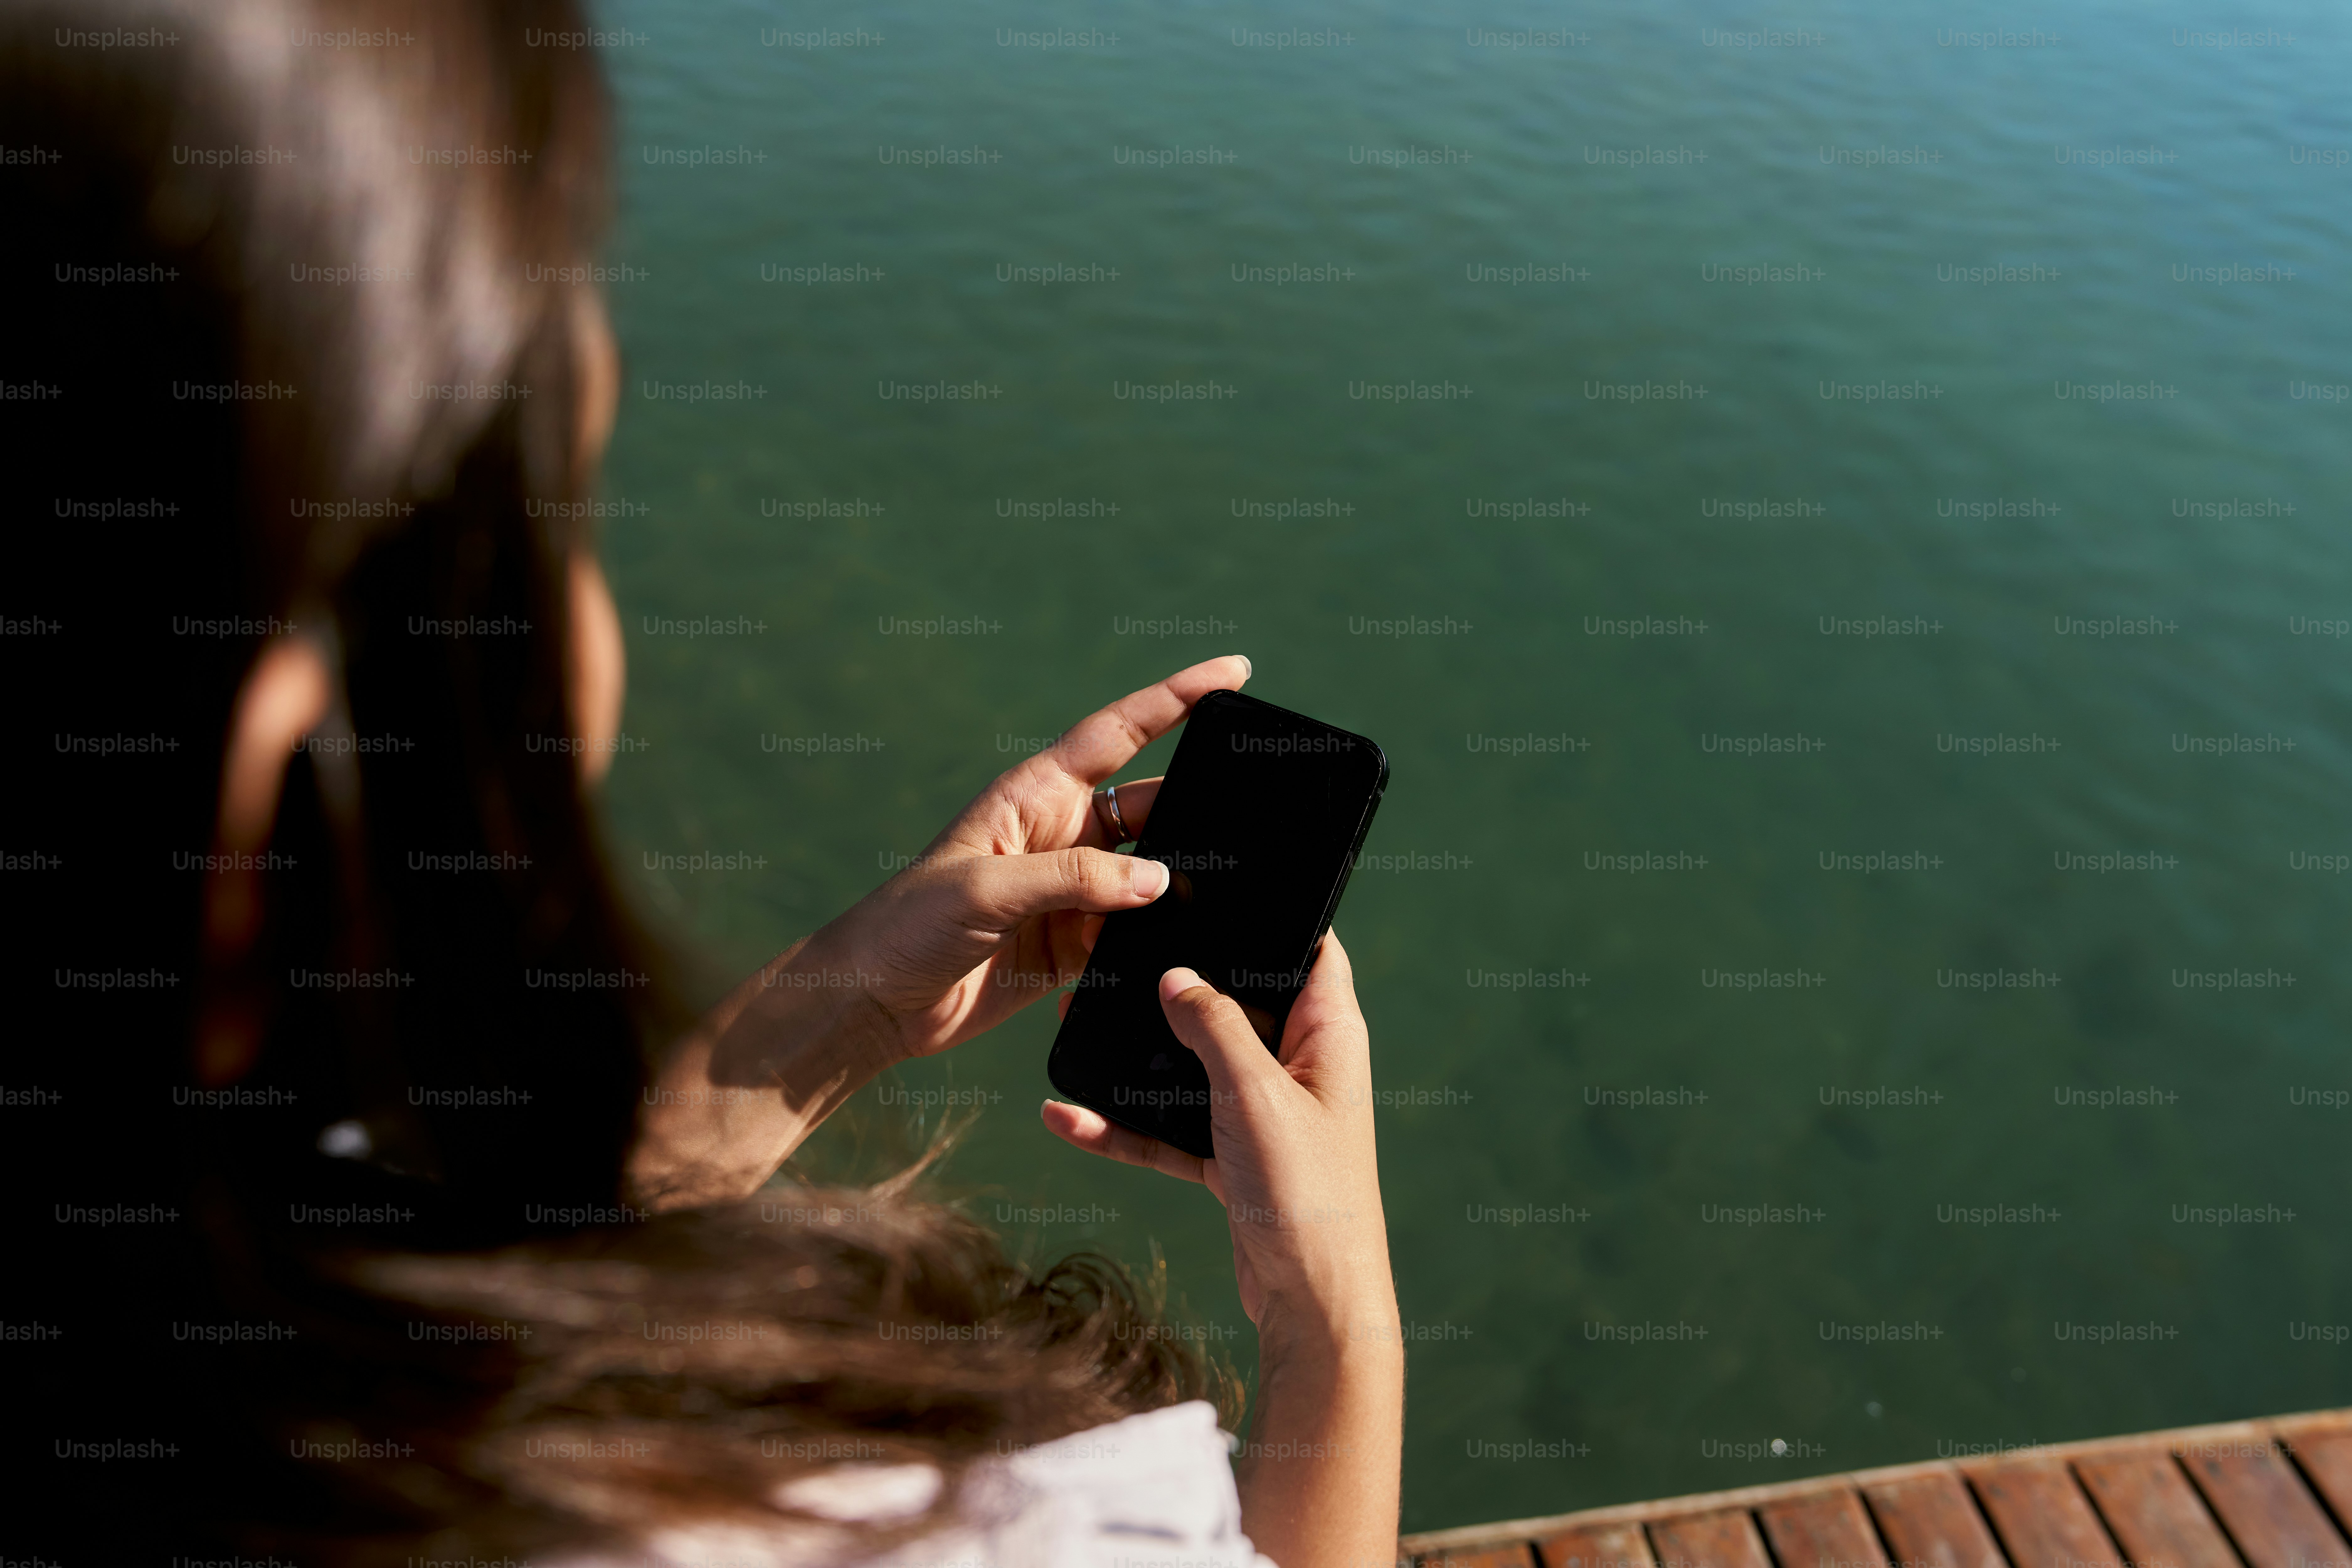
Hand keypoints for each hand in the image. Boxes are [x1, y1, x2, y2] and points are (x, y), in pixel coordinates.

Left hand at [812, 654, 1251, 1061]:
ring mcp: (1067, 892)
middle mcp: (1059, 835)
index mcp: (1034, 795)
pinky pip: (1129, 936)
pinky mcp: (1071, 946)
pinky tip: (1165, 956)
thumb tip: (1158, 882)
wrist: (872, 1003)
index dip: (1176, 697)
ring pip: (1147, 877)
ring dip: (1173, 891)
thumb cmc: (906, 926)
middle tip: (1249, 818)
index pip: (1119, 731)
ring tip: (1213, 899)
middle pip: (1149, 807)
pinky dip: (1148, 945)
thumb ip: (1074, 881)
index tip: (1233, 671)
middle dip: (1195, 810)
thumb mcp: (985, 889)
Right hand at [1041, 931, 1394, 1341]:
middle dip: (1176, 984)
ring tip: (1071, 1024)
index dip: (1270, 914)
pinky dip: (1124, 1127)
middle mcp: (1299, 1066)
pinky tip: (1065, 1117)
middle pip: (1234, 1003)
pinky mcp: (1232, 1157)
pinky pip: (1169, 1130)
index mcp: (1328, 1033)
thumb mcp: (1256, 1093)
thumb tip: (1177, 976)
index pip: (1308, 948)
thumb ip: (1215, 1027)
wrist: (1313, 1303)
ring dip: (1136, 1057)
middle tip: (1115, 952)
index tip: (1213, 885)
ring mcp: (1263, 1113)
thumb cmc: (1308, 1191)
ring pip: (1191, 1067)